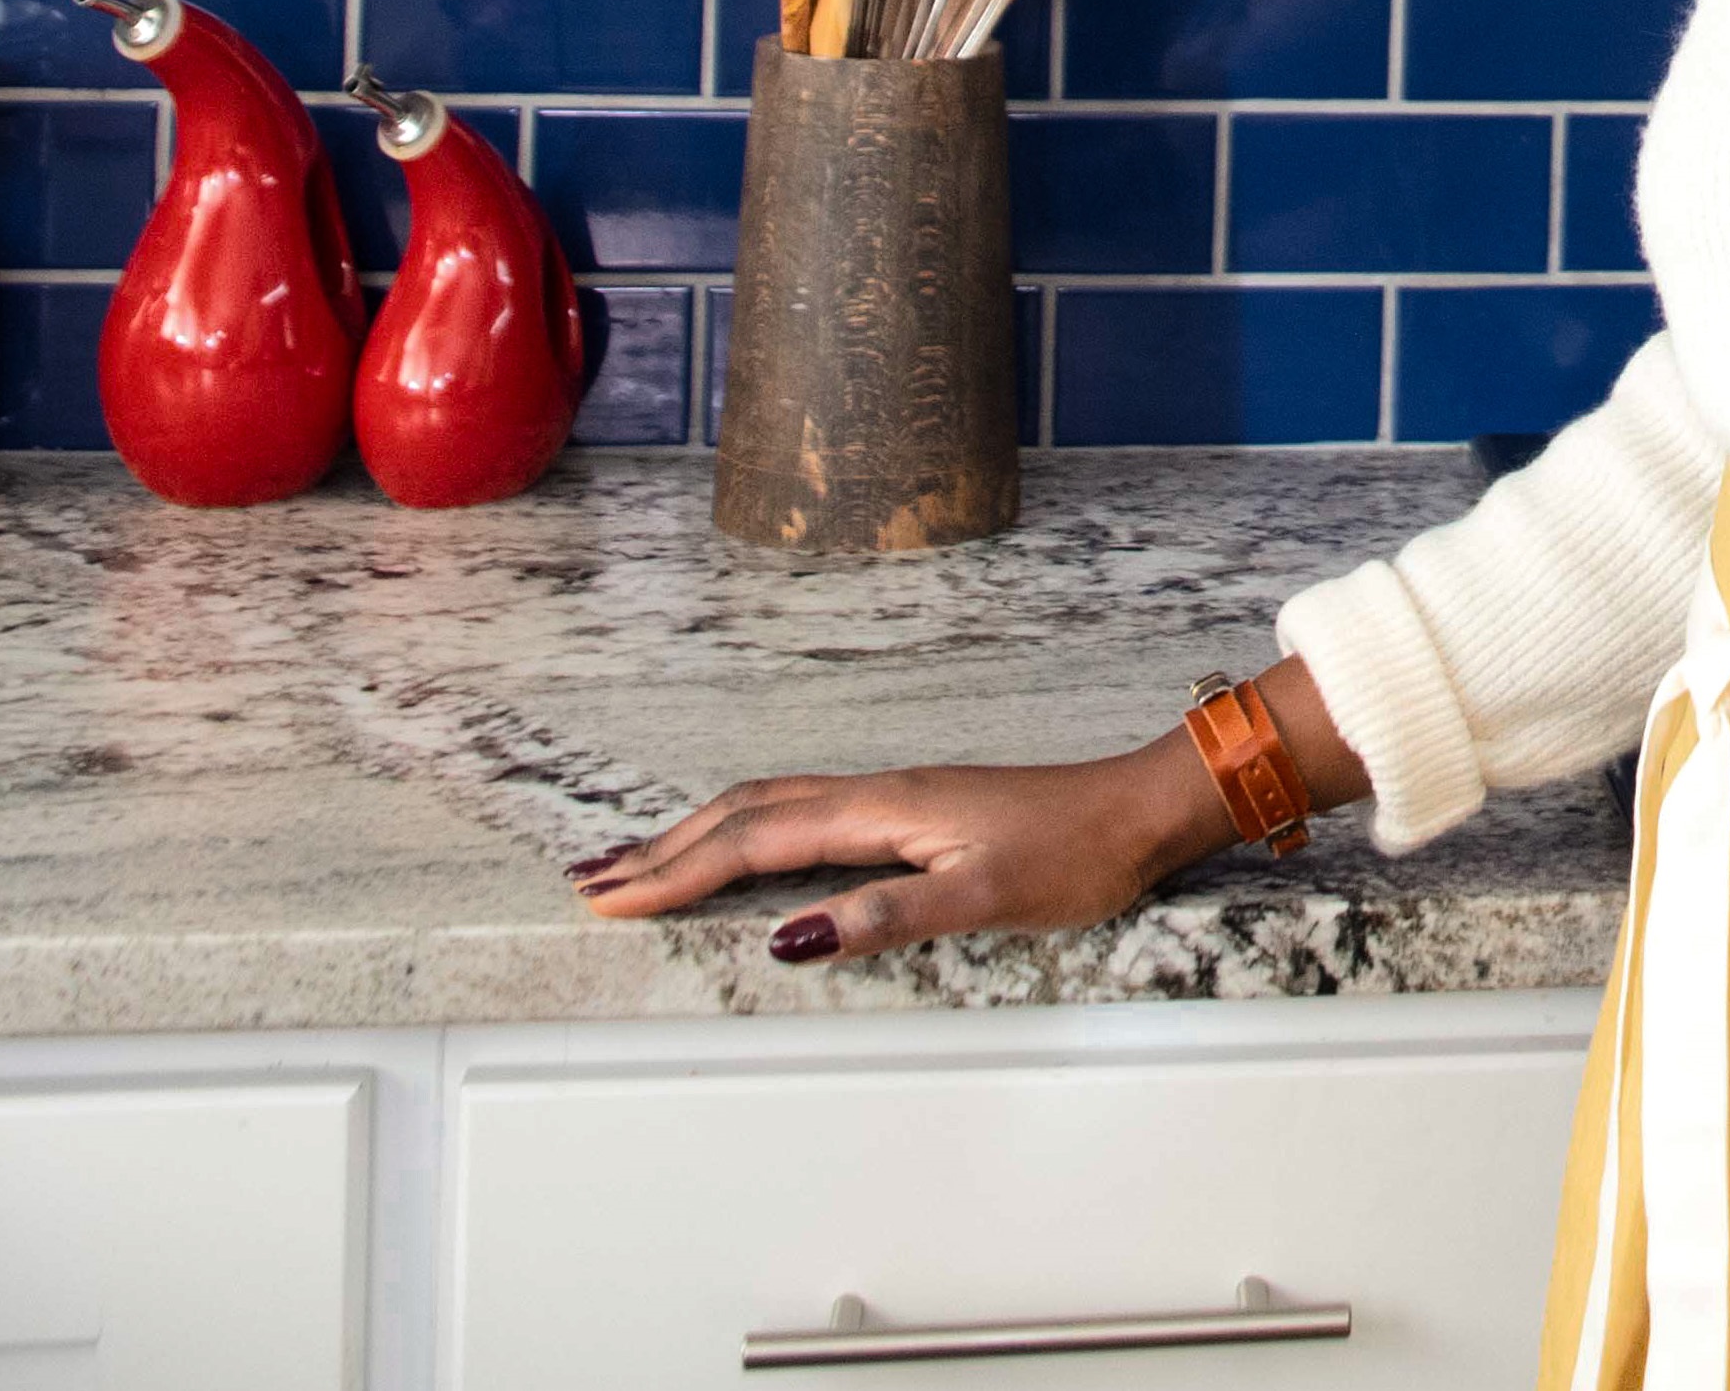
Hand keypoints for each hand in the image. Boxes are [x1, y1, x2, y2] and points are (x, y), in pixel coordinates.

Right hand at [575, 666, 1366, 962]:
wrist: (1140, 808)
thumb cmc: (1075, 854)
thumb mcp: (982, 897)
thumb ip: (882, 917)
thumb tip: (787, 936)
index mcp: (881, 811)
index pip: (754, 842)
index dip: (677, 874)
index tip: (610, 900)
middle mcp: (875, 793)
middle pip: (743, 813)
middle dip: (663, 849)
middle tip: (589, 880)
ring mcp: (891, 796)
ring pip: (768, 805)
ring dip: (696, 833)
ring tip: (636, 860)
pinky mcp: (910, 807)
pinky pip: (801, 810)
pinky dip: (747, 827)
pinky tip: (740, 844)